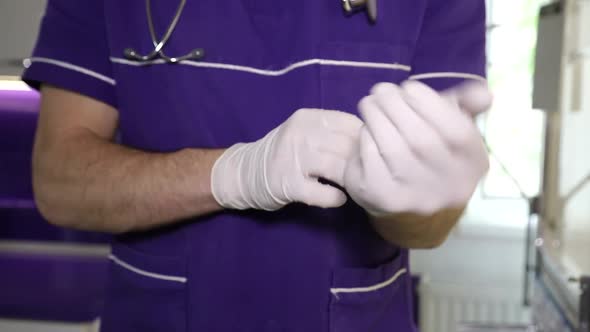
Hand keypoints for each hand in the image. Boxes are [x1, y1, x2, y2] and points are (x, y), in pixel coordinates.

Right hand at [211, 109, 362, 210]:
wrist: (244, 173)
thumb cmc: (284, 152)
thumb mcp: (304, 132)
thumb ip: (332, 132)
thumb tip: (372, 139)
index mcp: (307, 118)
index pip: (349, 123)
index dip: (365, 139)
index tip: (370, 152)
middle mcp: (300, 134)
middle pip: (346, 146)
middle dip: (361, 162)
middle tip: (367, 174)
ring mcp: (293, 160)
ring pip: (337, 167)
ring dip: (351, 180)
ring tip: (355, 186)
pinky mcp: (288, 185)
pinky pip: (324, 193)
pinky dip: (336, 198)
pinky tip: (338, 198)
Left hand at [344, 80, 491, 215]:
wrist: (403, 195)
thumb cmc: (430, 149)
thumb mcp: (453, 123)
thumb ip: (467, 104)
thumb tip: (483, 93)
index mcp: (473, 164)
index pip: (458, 134)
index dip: (431, 104)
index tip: (409, 87)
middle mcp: (449, 187)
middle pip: (421, 140)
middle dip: (396, 106)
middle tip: (382, 90)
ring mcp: (415, 197)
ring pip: (393, 148)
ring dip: (376, 117)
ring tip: (370, 103)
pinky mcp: (383, 198)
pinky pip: (371, 160)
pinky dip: (366, 138)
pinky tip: (367, 130)